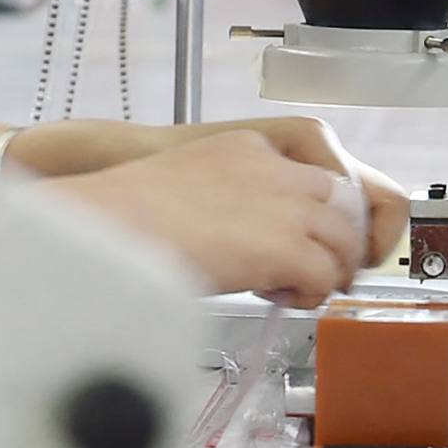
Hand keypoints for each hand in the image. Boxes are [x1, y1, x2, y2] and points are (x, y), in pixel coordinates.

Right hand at [44, 130, 378, 303]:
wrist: (105, 226)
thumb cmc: (127, 215)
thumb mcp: (190, 185)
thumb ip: (231, 199)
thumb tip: (243, 239)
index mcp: (249, 149)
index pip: (314, 175)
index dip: (315, 214)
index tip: (301, 239)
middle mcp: (275, 170)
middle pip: (341, 203)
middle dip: (335, 240)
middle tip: (313, 270)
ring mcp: (283, 207)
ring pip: (342, 241)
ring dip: (328, 268)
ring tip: (297, 288)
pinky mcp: (284, 247)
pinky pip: (326, 276)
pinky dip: (312, 293)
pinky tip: (282, 298)